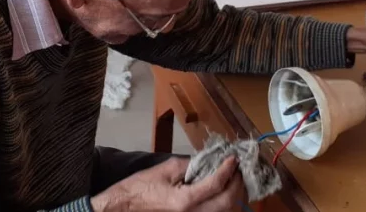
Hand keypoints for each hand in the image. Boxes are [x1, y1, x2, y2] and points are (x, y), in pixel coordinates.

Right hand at [91, 156, 243, 211]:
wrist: (126, 206)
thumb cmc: (142, 187)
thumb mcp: (166, 169)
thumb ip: (191, 165)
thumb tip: (209, 161)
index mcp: (185, 200)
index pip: (216, 184)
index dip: (228, 170)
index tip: (233, 159)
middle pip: (227, 203)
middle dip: (237, 184)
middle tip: (238, 168)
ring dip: (235, 195)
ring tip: (236, 179)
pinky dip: (226, 204)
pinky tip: (227, 192)